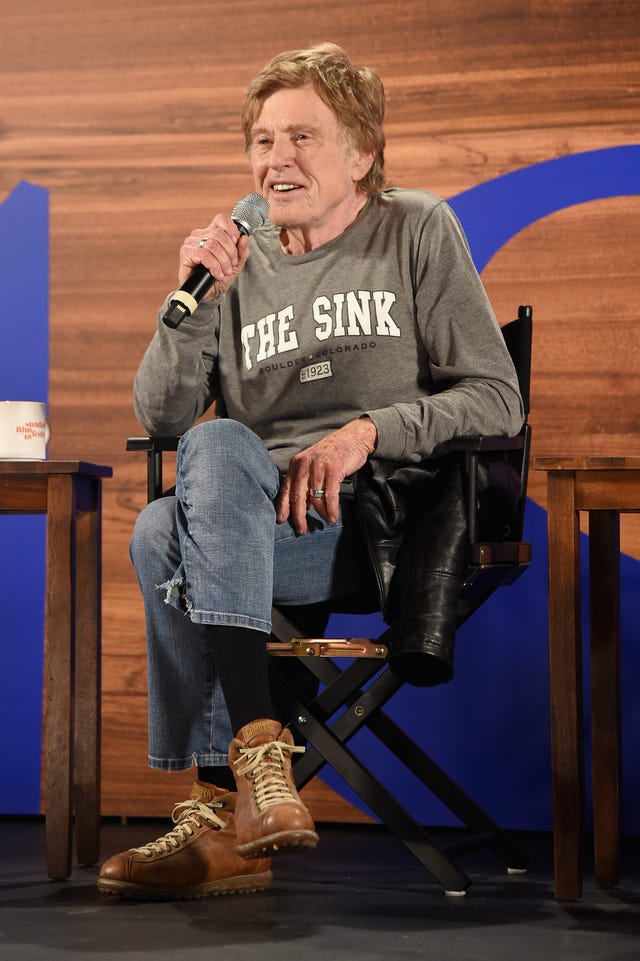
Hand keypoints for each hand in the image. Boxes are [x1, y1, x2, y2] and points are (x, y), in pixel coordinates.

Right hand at [177, 213, 250, 301]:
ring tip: (224, 272)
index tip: (236, 244)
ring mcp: (191, 242)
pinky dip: (214, 266)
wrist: (207, 293)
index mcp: (211, 232)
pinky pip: (204, 254)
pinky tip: (216, 274)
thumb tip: (244, 238)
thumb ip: (242, 251)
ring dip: (223, 261)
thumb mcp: (235, 265)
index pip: (221, 219)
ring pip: (212, 245)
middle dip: (230, 252)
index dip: (232, 230)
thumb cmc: (218, 277)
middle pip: (220, 234)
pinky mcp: (186, 252)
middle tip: (231, 266)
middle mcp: (200, 234)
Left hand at [277, 418, 377, 534]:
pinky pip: (329, 495)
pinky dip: (331, 509)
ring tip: (326, 521)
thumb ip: (305, 482)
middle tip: (301, 530)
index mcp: (296, 463)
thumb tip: (301, 506)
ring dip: (321, 514)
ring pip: (314, 498)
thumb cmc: (333, 454)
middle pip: (297, 496)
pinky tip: (332, 517)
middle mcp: (304, 464)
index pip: (286, 489)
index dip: (283, 507)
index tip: (281, 521)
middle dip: (298, 516)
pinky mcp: (333, 469)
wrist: (353, 437)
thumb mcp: (313, 464)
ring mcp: (318, 466)